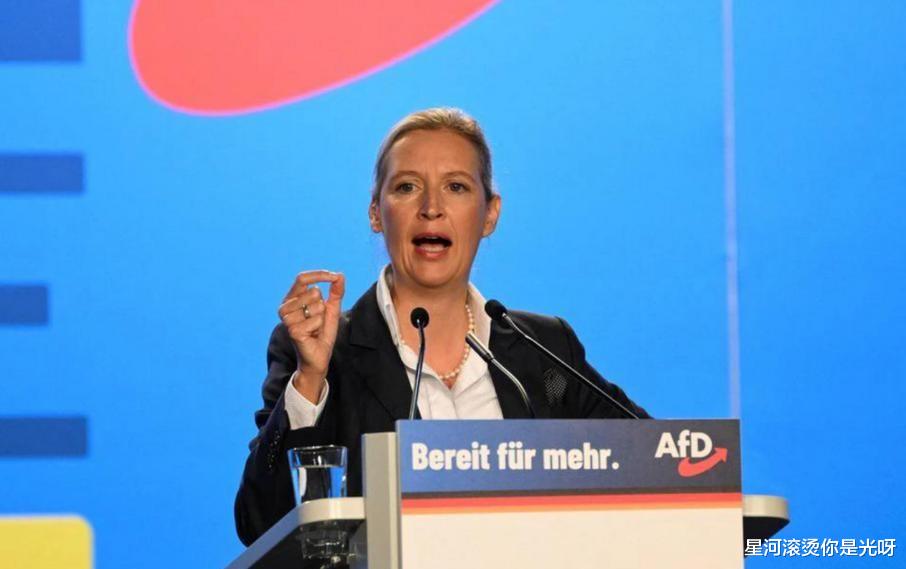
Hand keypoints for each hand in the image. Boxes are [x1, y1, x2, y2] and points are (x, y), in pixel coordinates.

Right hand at [278, 270, 345, 401]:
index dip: (319, 275)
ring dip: (322, 318)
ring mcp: (287, 319)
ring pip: (316, 306)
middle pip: (313, 292)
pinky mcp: (293, 330)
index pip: (302, 278)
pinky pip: (316, 320)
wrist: (319, 356)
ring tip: (314, 328)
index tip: (334, 277)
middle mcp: (285, 307)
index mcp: (291, 299)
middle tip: (317, 320)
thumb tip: (340, 275)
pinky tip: (313, 335)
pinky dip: (320, 327)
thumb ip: (336, 292)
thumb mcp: (331, 309)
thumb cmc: (322, 332)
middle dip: (323, 305)